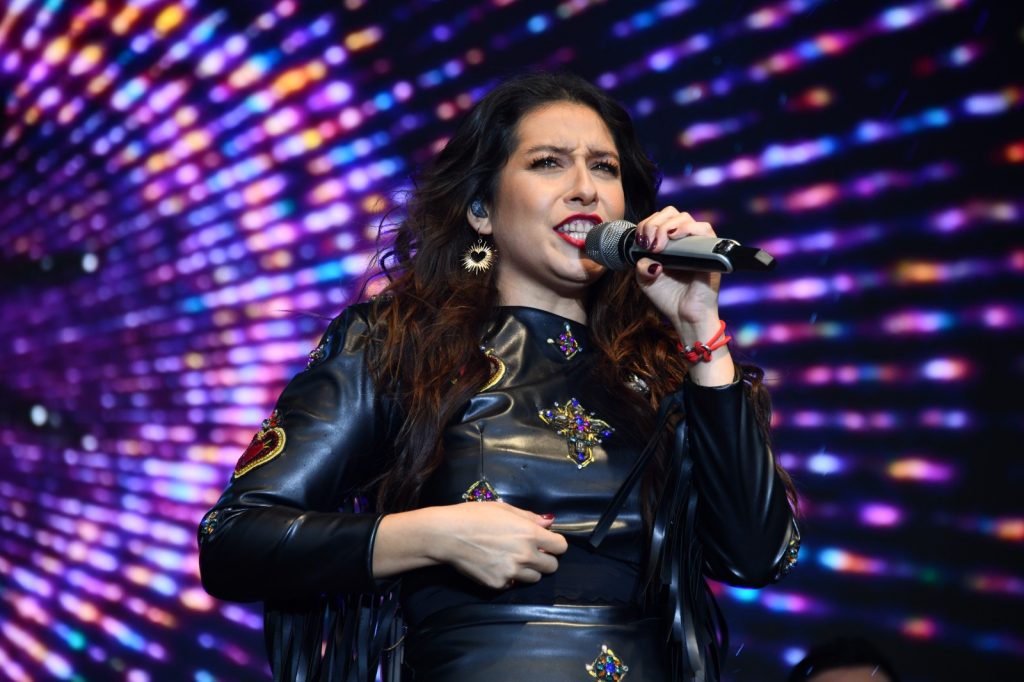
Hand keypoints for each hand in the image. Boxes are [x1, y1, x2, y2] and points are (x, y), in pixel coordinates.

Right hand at [433, 502, 566, 589]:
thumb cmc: (473, 516)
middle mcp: (525, 555)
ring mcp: (512, 573)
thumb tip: (549, 521)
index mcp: (529, 534)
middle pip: (552, 567)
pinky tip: (496, 565)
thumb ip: (529, 517)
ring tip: (513, 559)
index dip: (555, 543)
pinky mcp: (498, 585)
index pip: (561, 546)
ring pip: (534, 578)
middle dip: (545, 559)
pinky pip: (513, 584)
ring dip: (529, 570)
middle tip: (531, 552)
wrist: (446, 535)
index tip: (547, 542)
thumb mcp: (503, 509)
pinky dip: (509, 577)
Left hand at [632, 207, 721, 327]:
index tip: (641, 240)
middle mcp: (684, 240)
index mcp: (669, 243)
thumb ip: (641, 263)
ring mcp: (698, 243)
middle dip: (654, 223)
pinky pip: (704, 228)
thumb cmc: (669, 297)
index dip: (647, 223)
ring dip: (666, 226)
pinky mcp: (711, 250)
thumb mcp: (645, 279)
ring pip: (684, 217)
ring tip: (658, 245)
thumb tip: (646, 252)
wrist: (685, 315)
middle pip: (671, 213)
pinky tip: (673, 237)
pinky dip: (687, 228)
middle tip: (649, 243)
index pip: (659, 218)